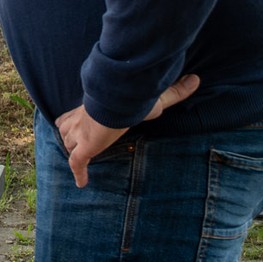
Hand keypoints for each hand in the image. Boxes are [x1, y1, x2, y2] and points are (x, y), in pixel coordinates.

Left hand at [54, 74, 200, 186]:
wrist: (118, 103)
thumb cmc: (134, 98)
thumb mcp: (156, 98)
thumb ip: (174, 91)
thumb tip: (196, 79)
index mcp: (92, 107)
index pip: (75, 112)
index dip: (73, 119)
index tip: (76, 122)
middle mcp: (82, 120)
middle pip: (65, 127)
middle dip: (68, 133)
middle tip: (73, 140)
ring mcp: (81, 134)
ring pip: (67, 142)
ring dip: (70, 148)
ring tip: (76, 157)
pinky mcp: (85, 148)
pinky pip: (76, 163)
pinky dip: (78, 173)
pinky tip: (82, 183)